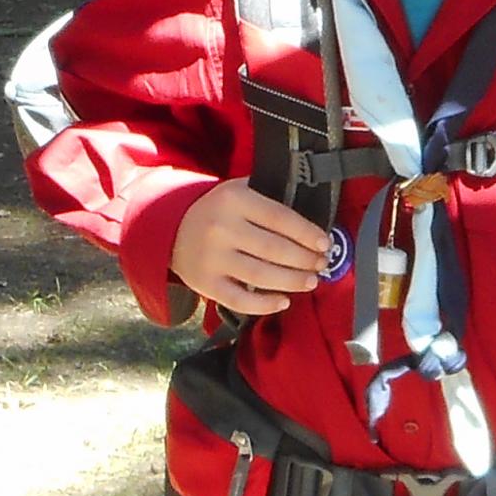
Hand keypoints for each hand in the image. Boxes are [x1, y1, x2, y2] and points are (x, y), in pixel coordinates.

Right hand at [172, 179, 334, 319]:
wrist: (171, 228)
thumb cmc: (217, 210)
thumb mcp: (238, 190)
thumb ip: (269, 198)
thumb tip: (311, 223)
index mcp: (234, 200)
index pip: (279, 217)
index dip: (306, 233)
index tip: (324, 243)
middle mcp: (222, 228)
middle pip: (274, 249)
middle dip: (304, 259)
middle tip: (321, 264)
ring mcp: (212, 258)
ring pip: (260, 275)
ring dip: (292, 281)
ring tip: (310, 281)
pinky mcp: (206, 284)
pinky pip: (239, 300)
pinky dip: (265, 304)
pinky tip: (283, 301)